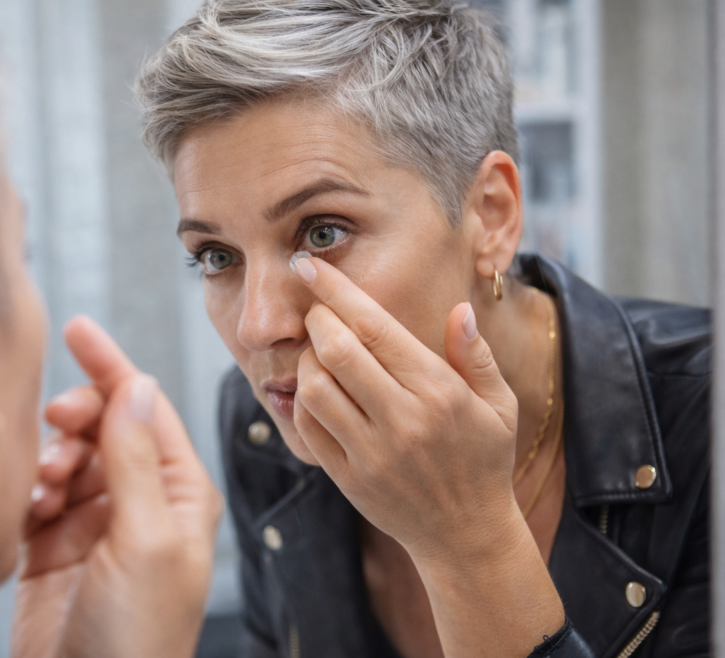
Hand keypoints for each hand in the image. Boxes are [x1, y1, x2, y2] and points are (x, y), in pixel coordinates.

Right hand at [13, 316, 222, 657]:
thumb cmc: (137, 637)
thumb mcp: (144, 539)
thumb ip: (136, 459)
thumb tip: (136, 385)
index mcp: (179, 494)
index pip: (147, 409)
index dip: (112, 367)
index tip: (77, 329)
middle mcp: (139, 502)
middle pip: (104, 425)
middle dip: (78, 416)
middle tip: (56, 420)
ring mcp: (94, 524)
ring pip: (66, 456)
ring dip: (50, 457)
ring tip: (44, 482)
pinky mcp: (51, 547)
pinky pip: (35, 495)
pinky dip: (27, 489)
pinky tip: (26, 505)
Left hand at [291, 257, 517, 557]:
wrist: (466, 536)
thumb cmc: (483, 460)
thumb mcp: (499, 406)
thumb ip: (476, 356)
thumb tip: (456, 309)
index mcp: (439, 392)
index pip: (376, 328)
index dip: (337, 290)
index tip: (308, 264)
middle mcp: (403, 420)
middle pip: (336, 351)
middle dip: (317, 319)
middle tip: (317, 311)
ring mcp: (371, 452)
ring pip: (314, 387)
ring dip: (306, 360)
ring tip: (319, 353)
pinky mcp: (347, 478)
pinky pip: (308, 426)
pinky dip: (303, 399)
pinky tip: (318, 390)